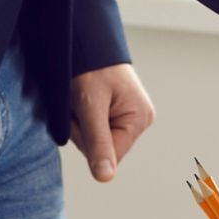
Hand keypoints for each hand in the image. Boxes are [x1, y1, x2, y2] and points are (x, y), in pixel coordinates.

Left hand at [68, 63, 155, 182]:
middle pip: (102, 149)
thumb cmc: (90, 68)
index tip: (80, 114)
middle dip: (82, 131)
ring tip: (80, 98)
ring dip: (80, 123)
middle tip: (78, 103)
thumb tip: (105, 178)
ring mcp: (130, 116)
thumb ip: (98, 142)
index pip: (108, 155)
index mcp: (140, 119)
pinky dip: (83, 117)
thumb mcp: (90, 106)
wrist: (85, 40)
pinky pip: (95, 129)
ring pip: (95, 140)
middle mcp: (140, 119)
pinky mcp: (118, 112)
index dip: (86, 140)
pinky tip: (83, 100)